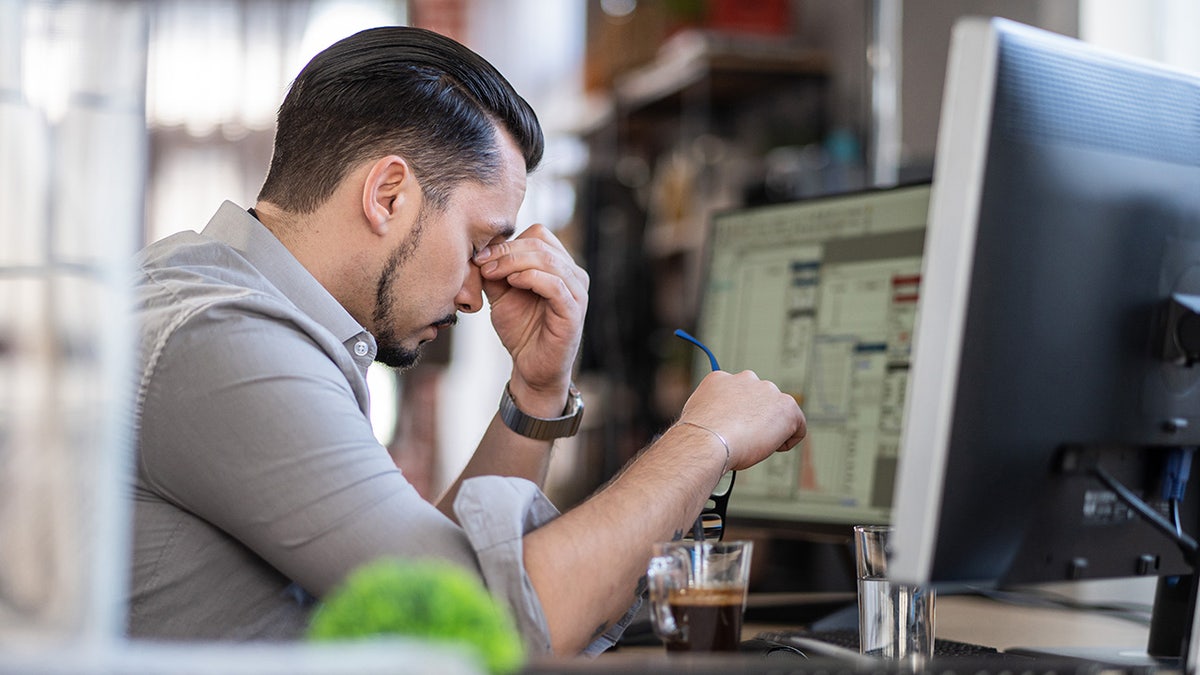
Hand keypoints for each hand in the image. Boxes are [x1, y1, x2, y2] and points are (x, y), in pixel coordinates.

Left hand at [475, 224, 588, 412]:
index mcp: (559, 266)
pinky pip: (556, 285)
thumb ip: (495, 271)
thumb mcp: (502, 294)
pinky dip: (531, 278)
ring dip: (514, 262)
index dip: (508, 241)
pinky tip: (513, 284)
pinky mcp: (573, 312)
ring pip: (548, 260)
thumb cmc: (521, 331)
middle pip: (541, 243)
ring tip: (491, 274)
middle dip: (506, 250)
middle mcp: (573, 274)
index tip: (482, 257)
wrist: (531, 368)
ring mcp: (577, 292)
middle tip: (482, 263)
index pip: (539, 234)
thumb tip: (481, 249)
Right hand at [677, 370, 805, 469]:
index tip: (733, 430)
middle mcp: (746, 378)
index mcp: (720, 378)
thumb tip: (720, 424)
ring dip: (771, 428)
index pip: (737, 394)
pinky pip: (797, 425)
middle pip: (760, 399)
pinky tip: (773, 448)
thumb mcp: (698, 417)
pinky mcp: (787, 406)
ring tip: (756, 445)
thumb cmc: (699, 437)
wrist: (709, 441)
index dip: (736, 415)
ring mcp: (768, 390)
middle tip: (745, 440)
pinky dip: (789, 439)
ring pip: (777, 412)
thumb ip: (713, 413)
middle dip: (756, 418)